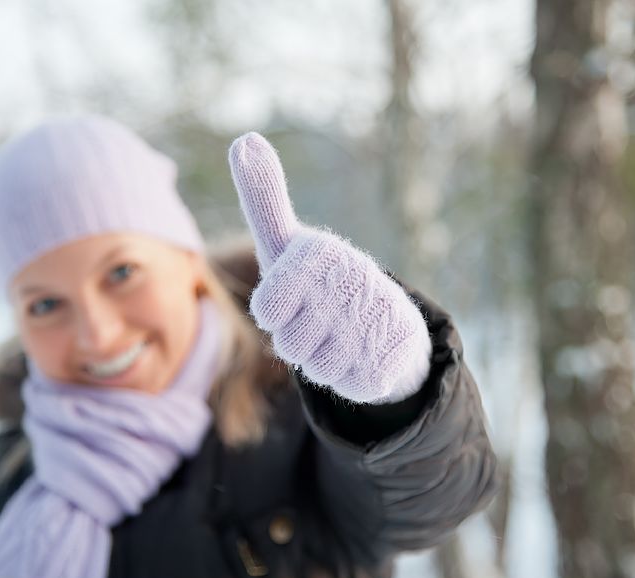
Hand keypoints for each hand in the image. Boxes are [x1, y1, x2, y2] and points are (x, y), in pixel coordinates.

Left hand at [228, 132, 430, 403]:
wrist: (389, 320)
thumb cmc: (321, 281)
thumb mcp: (288, 241)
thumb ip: (263, 196)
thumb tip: (245, 138)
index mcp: (321, 254)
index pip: (268, 309)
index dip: (276, 311)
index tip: (297, 293)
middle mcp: (352, 282)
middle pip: (289, 342)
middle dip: (299, 337)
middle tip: (322, 316)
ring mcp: (373, 323)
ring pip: (314, 365)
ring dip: (321, 356)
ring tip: (341, 332)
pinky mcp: (388, 361)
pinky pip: (342, 383)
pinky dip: (346, 374)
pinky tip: (362, 352)